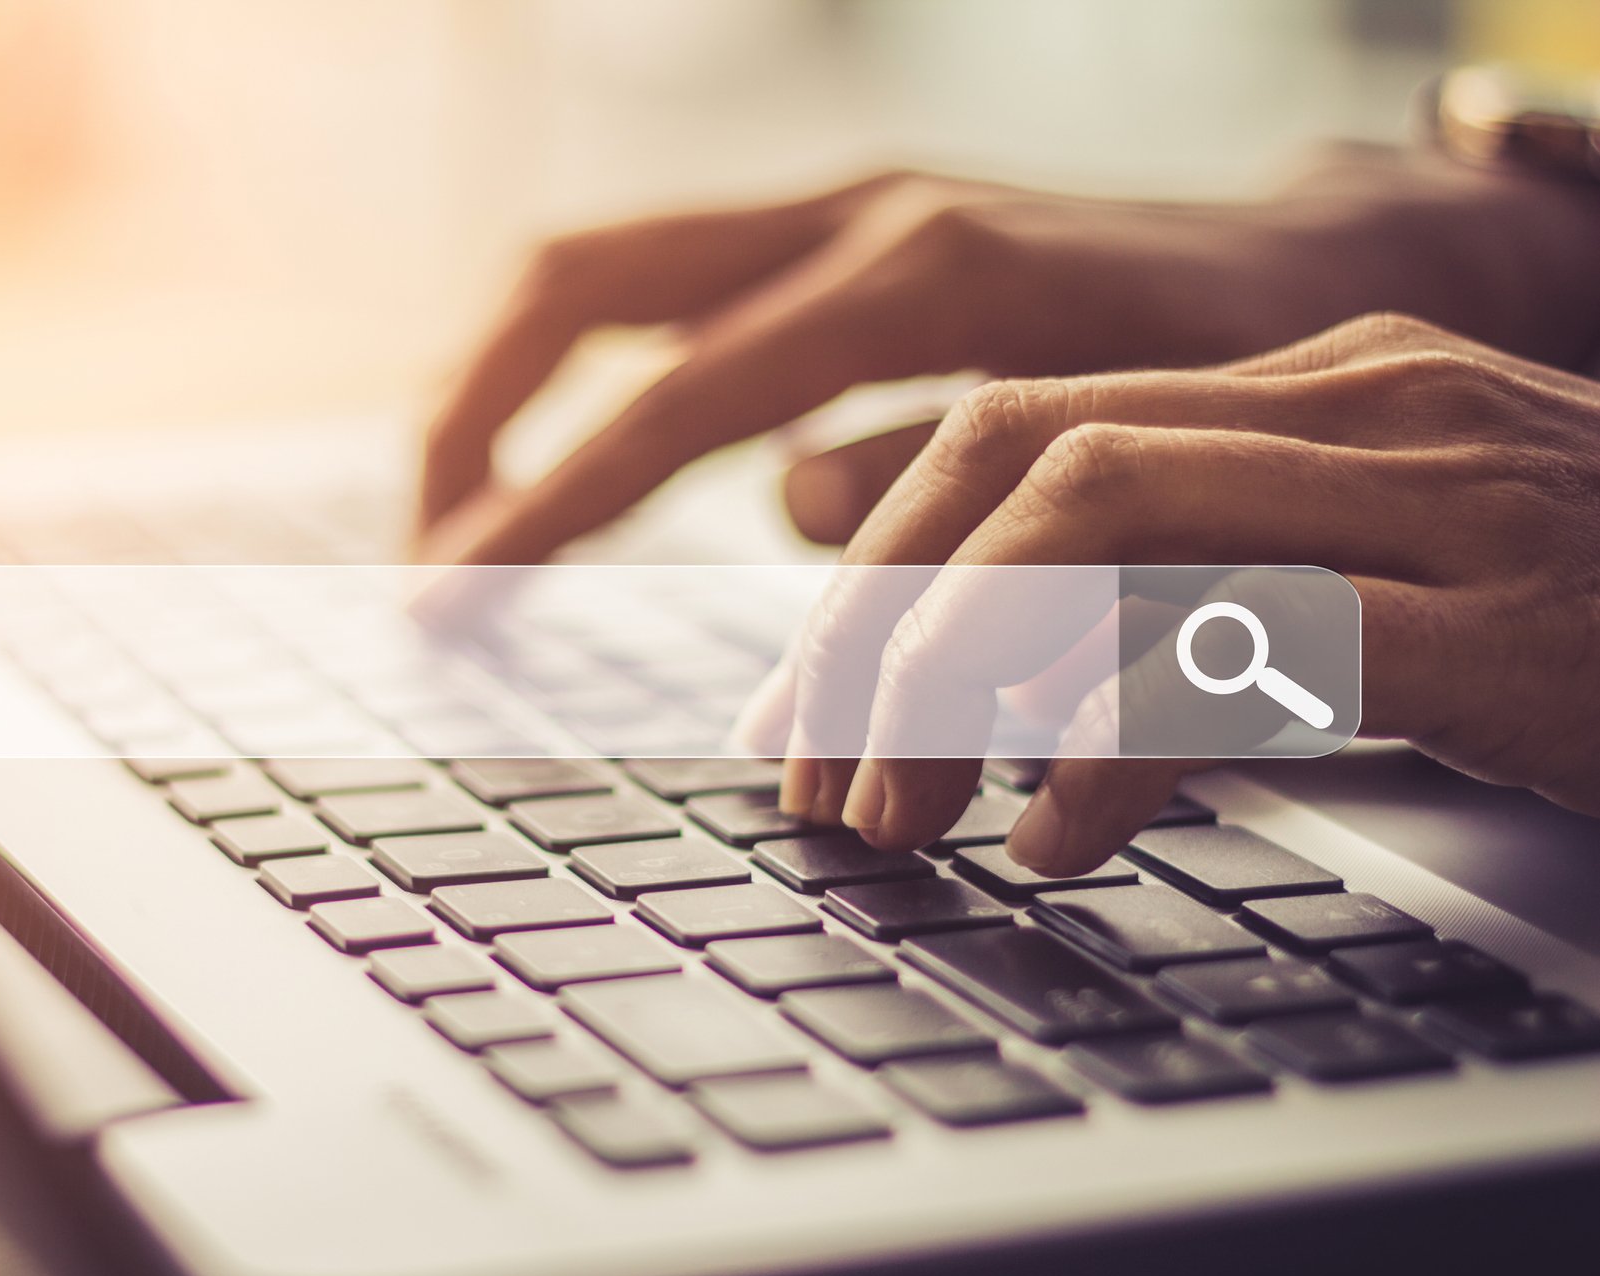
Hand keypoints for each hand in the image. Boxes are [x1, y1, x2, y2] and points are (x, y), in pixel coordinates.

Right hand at [417, 147, 1599, 564]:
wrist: (1327, 265)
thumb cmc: (1249, 379)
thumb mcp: (1126, 458)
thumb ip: (948, 484)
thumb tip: (788, 508)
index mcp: (921, 277)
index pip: (674, 397)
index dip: (549, 502)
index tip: (450, 594)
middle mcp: (856, 213)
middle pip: (582, 280)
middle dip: (471, 412)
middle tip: (420, 547)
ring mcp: (841, 208)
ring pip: (604, 267)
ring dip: (506, 386)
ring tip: (457, 514)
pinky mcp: (841, 234)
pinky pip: (666, 289)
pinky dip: (587, 376)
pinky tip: (569, 466)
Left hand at [762, 313, 1599, 874]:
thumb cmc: (1598, 638)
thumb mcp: (1372, 593)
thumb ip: (1198, 599)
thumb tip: (999, 684)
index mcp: (1309, 385)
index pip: (1011, 425)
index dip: (873, 565)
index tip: (808, 704)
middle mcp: (1360, 406)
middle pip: (1019, 463)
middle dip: (879, 626)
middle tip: (820, 777)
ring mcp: (1440, 500)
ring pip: (1104, 521)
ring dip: (959, 675)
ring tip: (902, 811)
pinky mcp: (1505, 626)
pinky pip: (1247, 648)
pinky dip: (1112, 741)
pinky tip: (1058, 839)